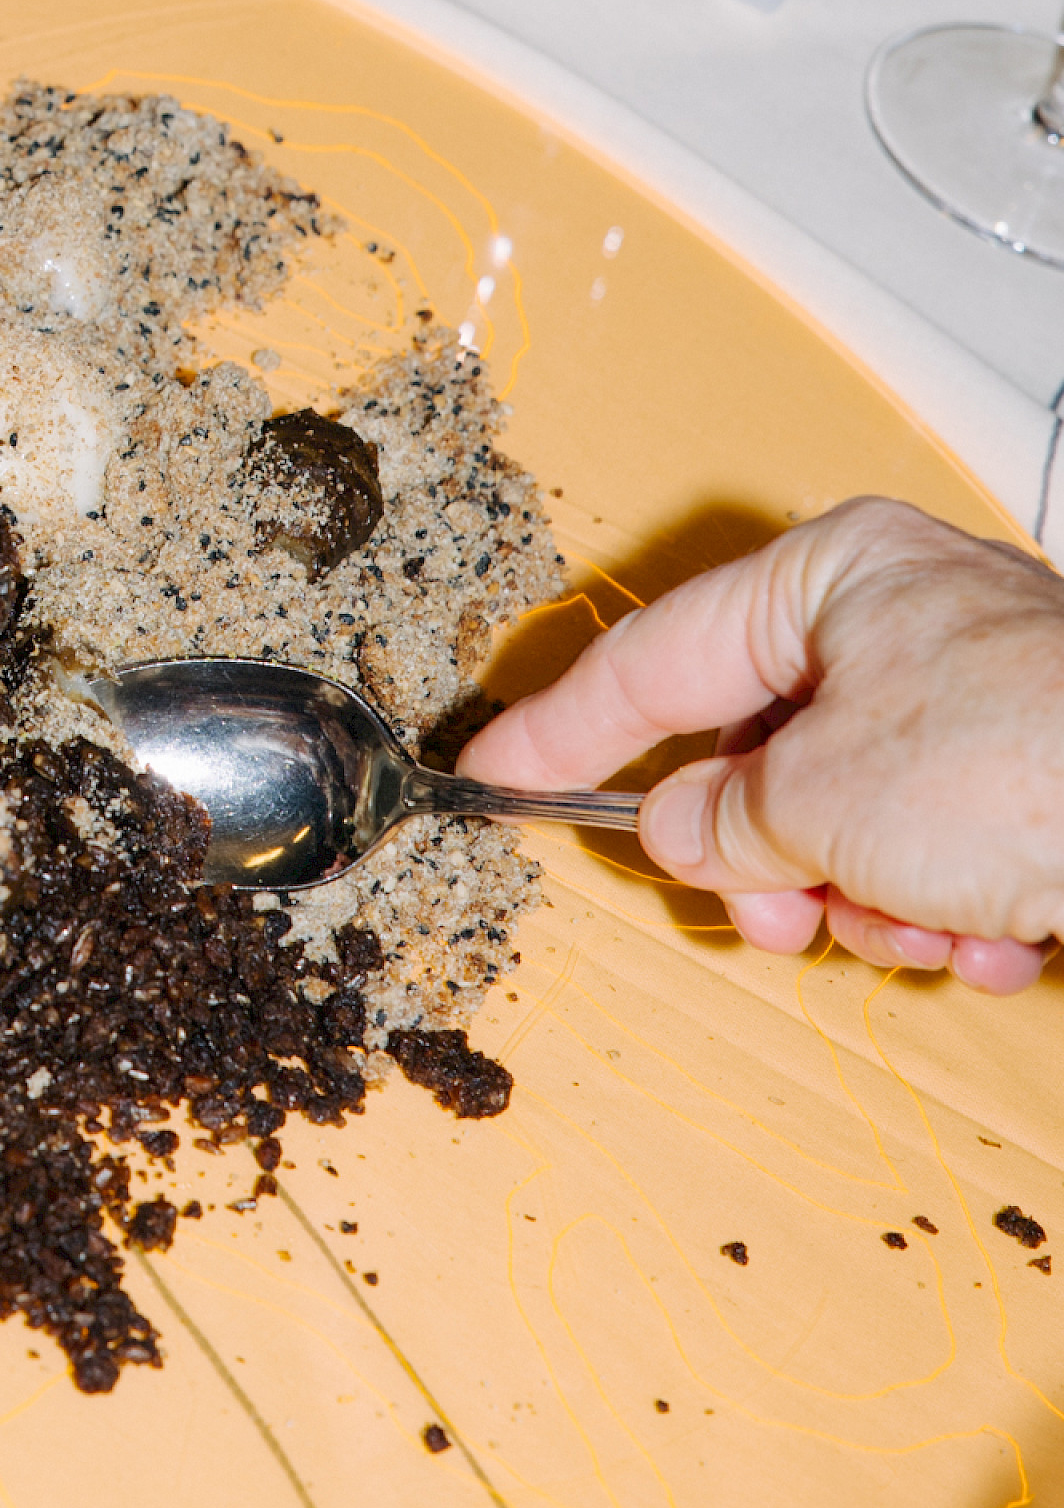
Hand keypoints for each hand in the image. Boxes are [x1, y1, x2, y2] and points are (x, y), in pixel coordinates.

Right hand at [459, 497, 1063, 992]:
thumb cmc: (1029, 763)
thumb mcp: (819, 800)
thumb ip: (723, 817)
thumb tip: (689, 830)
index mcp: (834, 577)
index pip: (656, 656)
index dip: (565, 729)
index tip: (498, 773)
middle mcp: (905, 621)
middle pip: (764, 753)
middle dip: (773, 861)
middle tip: (777, 912)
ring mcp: (979, 698)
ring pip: (855, 822)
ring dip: (872, 902)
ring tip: (927, 923)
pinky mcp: (1040, 777)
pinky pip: (943, 854)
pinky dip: (956, 909)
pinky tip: (1001, 929)